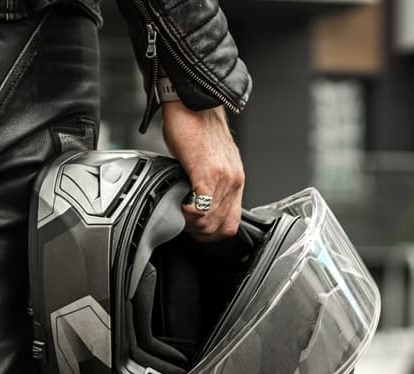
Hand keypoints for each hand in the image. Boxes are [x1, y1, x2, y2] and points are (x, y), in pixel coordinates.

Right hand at [161, 102, 244, 240]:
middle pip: (223, 228)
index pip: (232, 222)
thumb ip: (205, 181)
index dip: (212, 232)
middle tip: (184, 224)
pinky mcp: (207, 172)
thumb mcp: (208, 159)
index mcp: (235, 179)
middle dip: (200, 233)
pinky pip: (201, 208)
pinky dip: (188, 214)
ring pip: (211, 222)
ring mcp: (223, 178)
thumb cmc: (195, 125)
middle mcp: (234, 181)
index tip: (194, 227)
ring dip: (191, 224)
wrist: (193, 101)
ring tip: (179, 214)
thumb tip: (192, 199)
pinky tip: (178, 205)